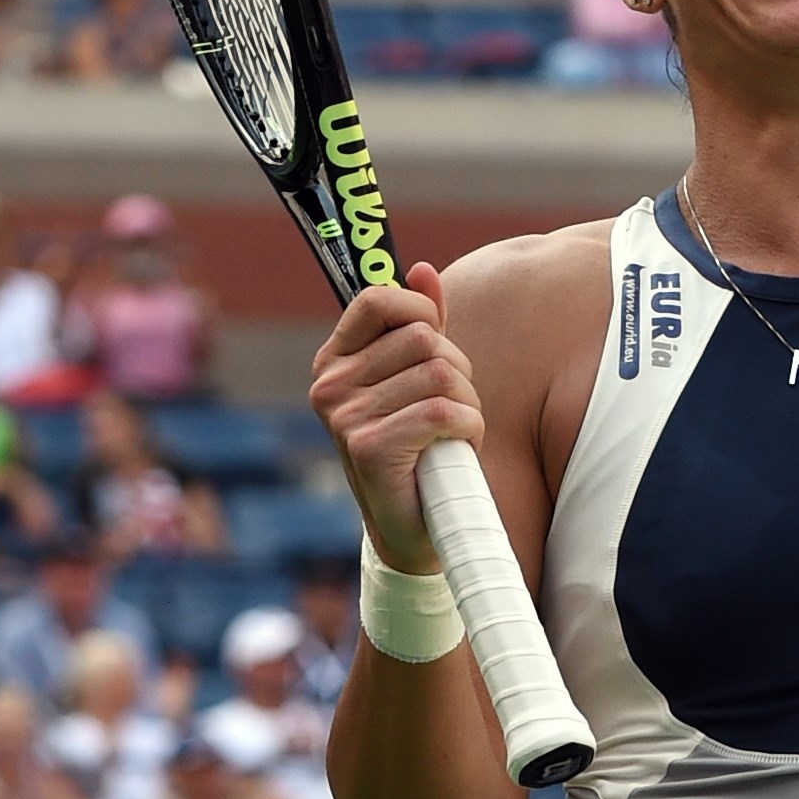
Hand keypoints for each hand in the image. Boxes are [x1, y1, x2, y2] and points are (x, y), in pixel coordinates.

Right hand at [309, 263, 484, 576]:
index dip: (420, 311)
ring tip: (449, 433)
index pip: (378, 300)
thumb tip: (423, 269)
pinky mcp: (368, 448)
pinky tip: (453, 449)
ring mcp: (345, 417)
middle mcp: (331, 386)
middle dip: (457, 371)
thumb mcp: (416, 379)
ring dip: (466, 404)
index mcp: (335, 361)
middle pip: (424, 339)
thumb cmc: (418, 448)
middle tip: (449, 408)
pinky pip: (443, 412)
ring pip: (441, 375)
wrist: (413, 528)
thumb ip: (419, 325)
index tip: (435, 339)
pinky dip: (467, 429)